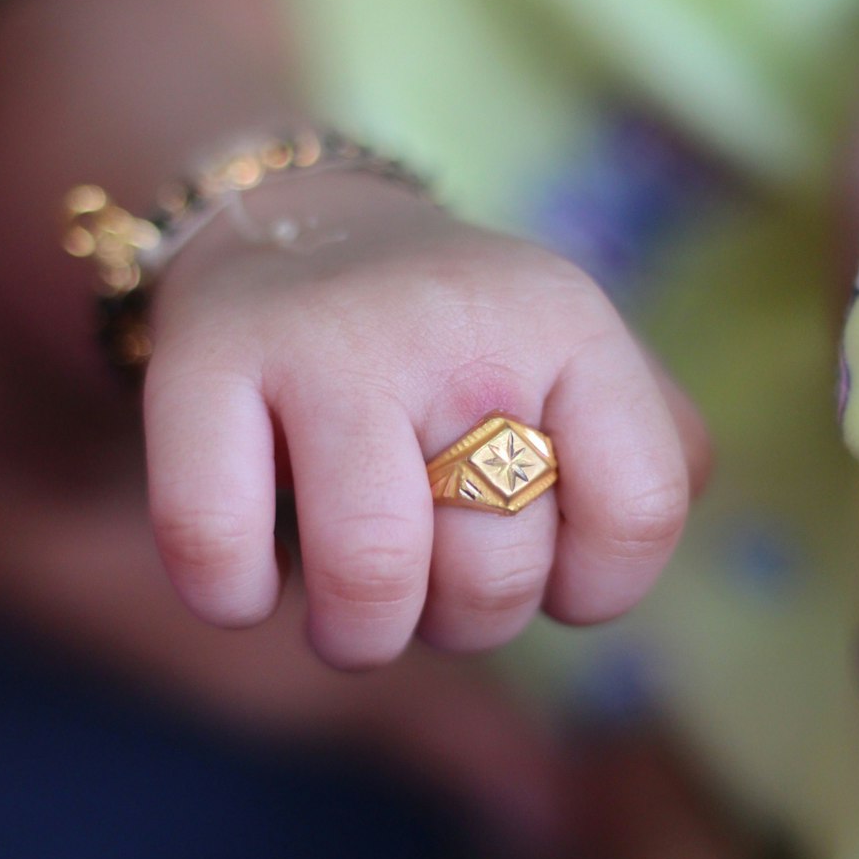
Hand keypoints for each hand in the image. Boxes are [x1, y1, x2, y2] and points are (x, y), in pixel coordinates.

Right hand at [145, 171, 709, 668]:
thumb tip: (643, 535)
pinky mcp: (204, 360)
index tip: (539, 556)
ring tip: (347, 595)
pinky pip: (219, 555)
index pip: (639, 513)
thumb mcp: (573, 356)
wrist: (291, 225)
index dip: (590, 585)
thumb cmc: (449, 340)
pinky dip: (233, 598)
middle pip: (497, 577)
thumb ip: (655, 443)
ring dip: (356, 633)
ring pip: (371, 581)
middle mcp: (458, 322)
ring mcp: (327, 339)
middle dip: (461, 619)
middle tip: (427, 567)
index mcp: (568, 320)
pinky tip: (250, 570)